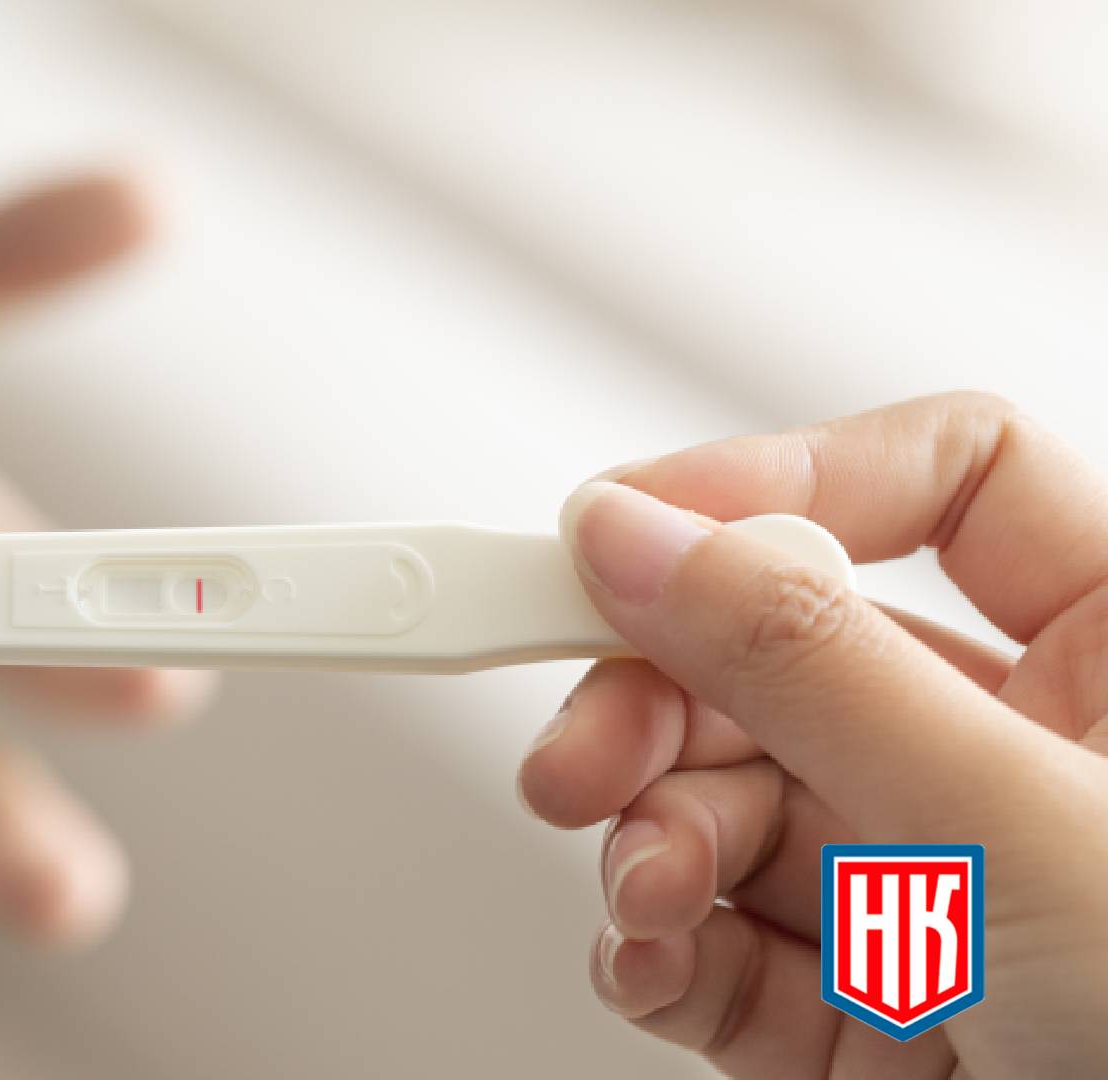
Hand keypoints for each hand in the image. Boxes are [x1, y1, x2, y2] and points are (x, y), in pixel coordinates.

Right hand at [515, 392, 1107, 1077]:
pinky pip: (722, 936)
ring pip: (730, 801)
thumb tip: (643, 536)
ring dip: (652, 841)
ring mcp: (935, 888)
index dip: (782, 481)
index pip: (947, 484)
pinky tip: (652, 954)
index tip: (624, 529)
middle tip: (580, 742)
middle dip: (661, 697)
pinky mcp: (868, 1009)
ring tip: (641, 891)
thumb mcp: (1028, 830)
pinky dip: (662, 946)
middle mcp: (1022, 759)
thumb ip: (814, 664)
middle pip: (783, 649)